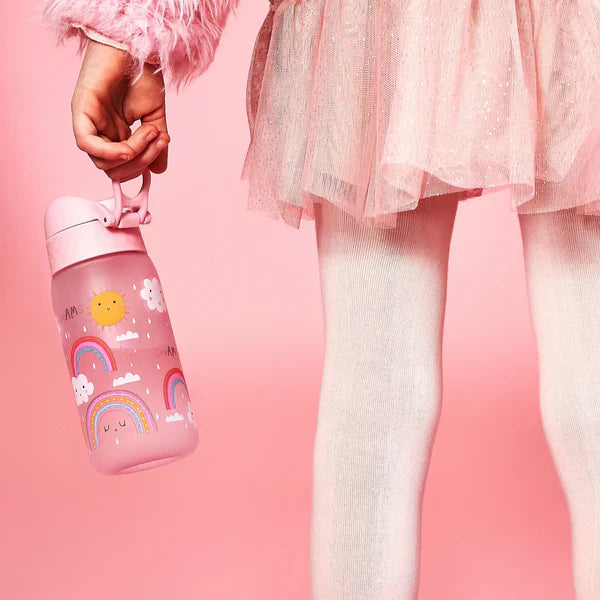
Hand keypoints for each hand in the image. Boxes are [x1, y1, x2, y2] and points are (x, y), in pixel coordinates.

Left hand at [71, 39, 169, 181]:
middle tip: (159, 142)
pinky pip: (88, 145)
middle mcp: (100, 131)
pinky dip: (110, 153)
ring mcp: (89, 122)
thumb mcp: (154, 117)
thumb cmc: (141, 75)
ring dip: (133, 154)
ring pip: (103, 162)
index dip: (140, 169)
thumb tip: (159, 169)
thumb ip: (156, 145)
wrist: (134, 47)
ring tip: (149, 132)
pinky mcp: (80, 111)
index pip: (121, 168)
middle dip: (140, 163)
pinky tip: (129, 148)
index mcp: (115, 134)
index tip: (159, 154)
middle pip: (114, 170)